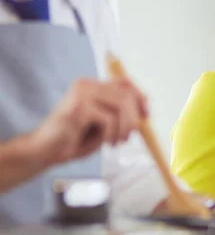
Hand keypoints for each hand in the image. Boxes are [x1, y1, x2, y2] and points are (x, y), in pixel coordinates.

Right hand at [32, 78, 147, 165]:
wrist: (48, 151)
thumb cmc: (76, 138)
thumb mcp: (104, 123)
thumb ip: (119, 112)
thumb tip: (144, 107)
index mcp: (92, 85)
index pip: (125, 83)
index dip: (140, 98)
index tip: (146, 115)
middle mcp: (87, 84)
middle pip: (126, 96)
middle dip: (133, 120)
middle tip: (128, 137)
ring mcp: (82, 94)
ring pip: (121, 106)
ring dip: (124, 129)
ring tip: (116, 142)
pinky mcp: (79, 107)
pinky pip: (109, 120)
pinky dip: (112, 134)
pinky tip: (106, 143)